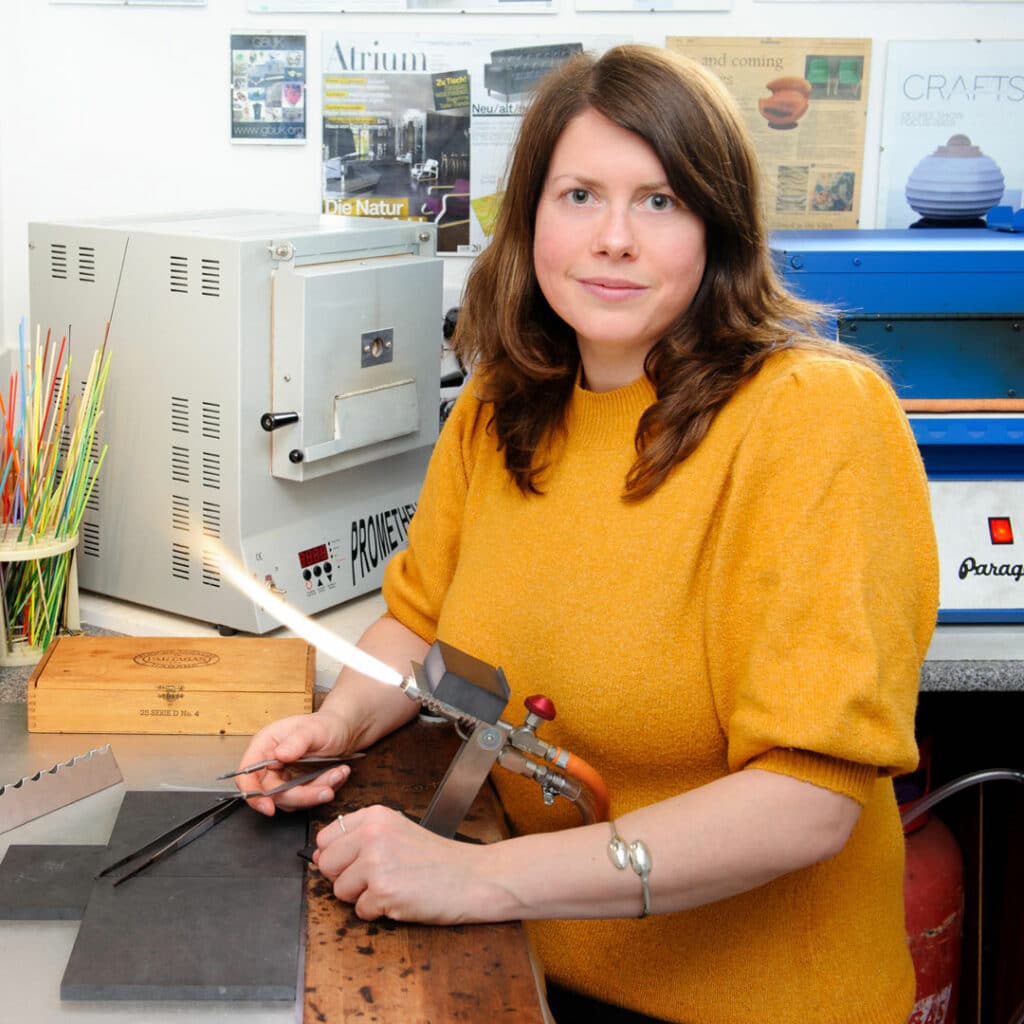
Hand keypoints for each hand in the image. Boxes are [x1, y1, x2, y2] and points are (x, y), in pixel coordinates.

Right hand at [235, 709, 355, 815]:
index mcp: (265, 746)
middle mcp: (271, 764)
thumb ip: (297, 741)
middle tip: (326, 789)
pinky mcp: (297, 787)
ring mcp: (283, 778)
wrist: (342, 731)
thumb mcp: (314, 729)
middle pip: (272, 793)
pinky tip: (337, 774)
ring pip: (292, 799)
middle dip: (302, 794)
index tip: (268, 806)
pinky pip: (306, 799)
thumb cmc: (325, 725)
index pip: (247, 775)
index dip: (253, 793)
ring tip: (337, 773)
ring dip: (316, 792)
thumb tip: (279, 755)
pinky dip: (324, 790)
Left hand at [313, 806, 493, 923]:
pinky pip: (359, 911)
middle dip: (345, 878)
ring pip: (339, 890)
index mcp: (375, 815)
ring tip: (392, 886)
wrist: (471, 877)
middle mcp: (372, 834)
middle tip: (377, 877)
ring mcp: (376, 863)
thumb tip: (317, 856)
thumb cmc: (437, 859)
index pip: (326, 837)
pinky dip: (377, 912)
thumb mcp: (398, 832)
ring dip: (361, 896)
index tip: (357, 861)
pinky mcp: (383, 892)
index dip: (337, 855)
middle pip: (326, 864)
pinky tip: (400, 898)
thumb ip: (360, 837)